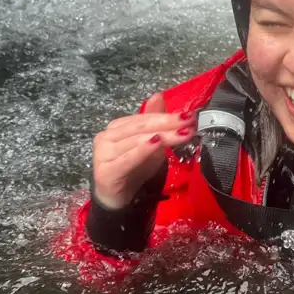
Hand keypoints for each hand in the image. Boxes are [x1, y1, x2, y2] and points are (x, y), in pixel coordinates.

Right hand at [91, 93, 196, 208]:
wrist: (118, 198)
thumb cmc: (135, 169)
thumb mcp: (151, 143)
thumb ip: (155, 121)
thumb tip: (158, 95)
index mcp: (118, 127)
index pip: (145, 118)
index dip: (167, 116)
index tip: (190, 115)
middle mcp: (107, 136)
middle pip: (141, 126)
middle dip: (168, 123)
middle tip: (189, 121)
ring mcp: (103, 153)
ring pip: (136, 140)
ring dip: (162, 135)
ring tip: (181, 133)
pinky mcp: (105, 171)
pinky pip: (127, 158)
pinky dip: (143, 150)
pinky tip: (157, 143)